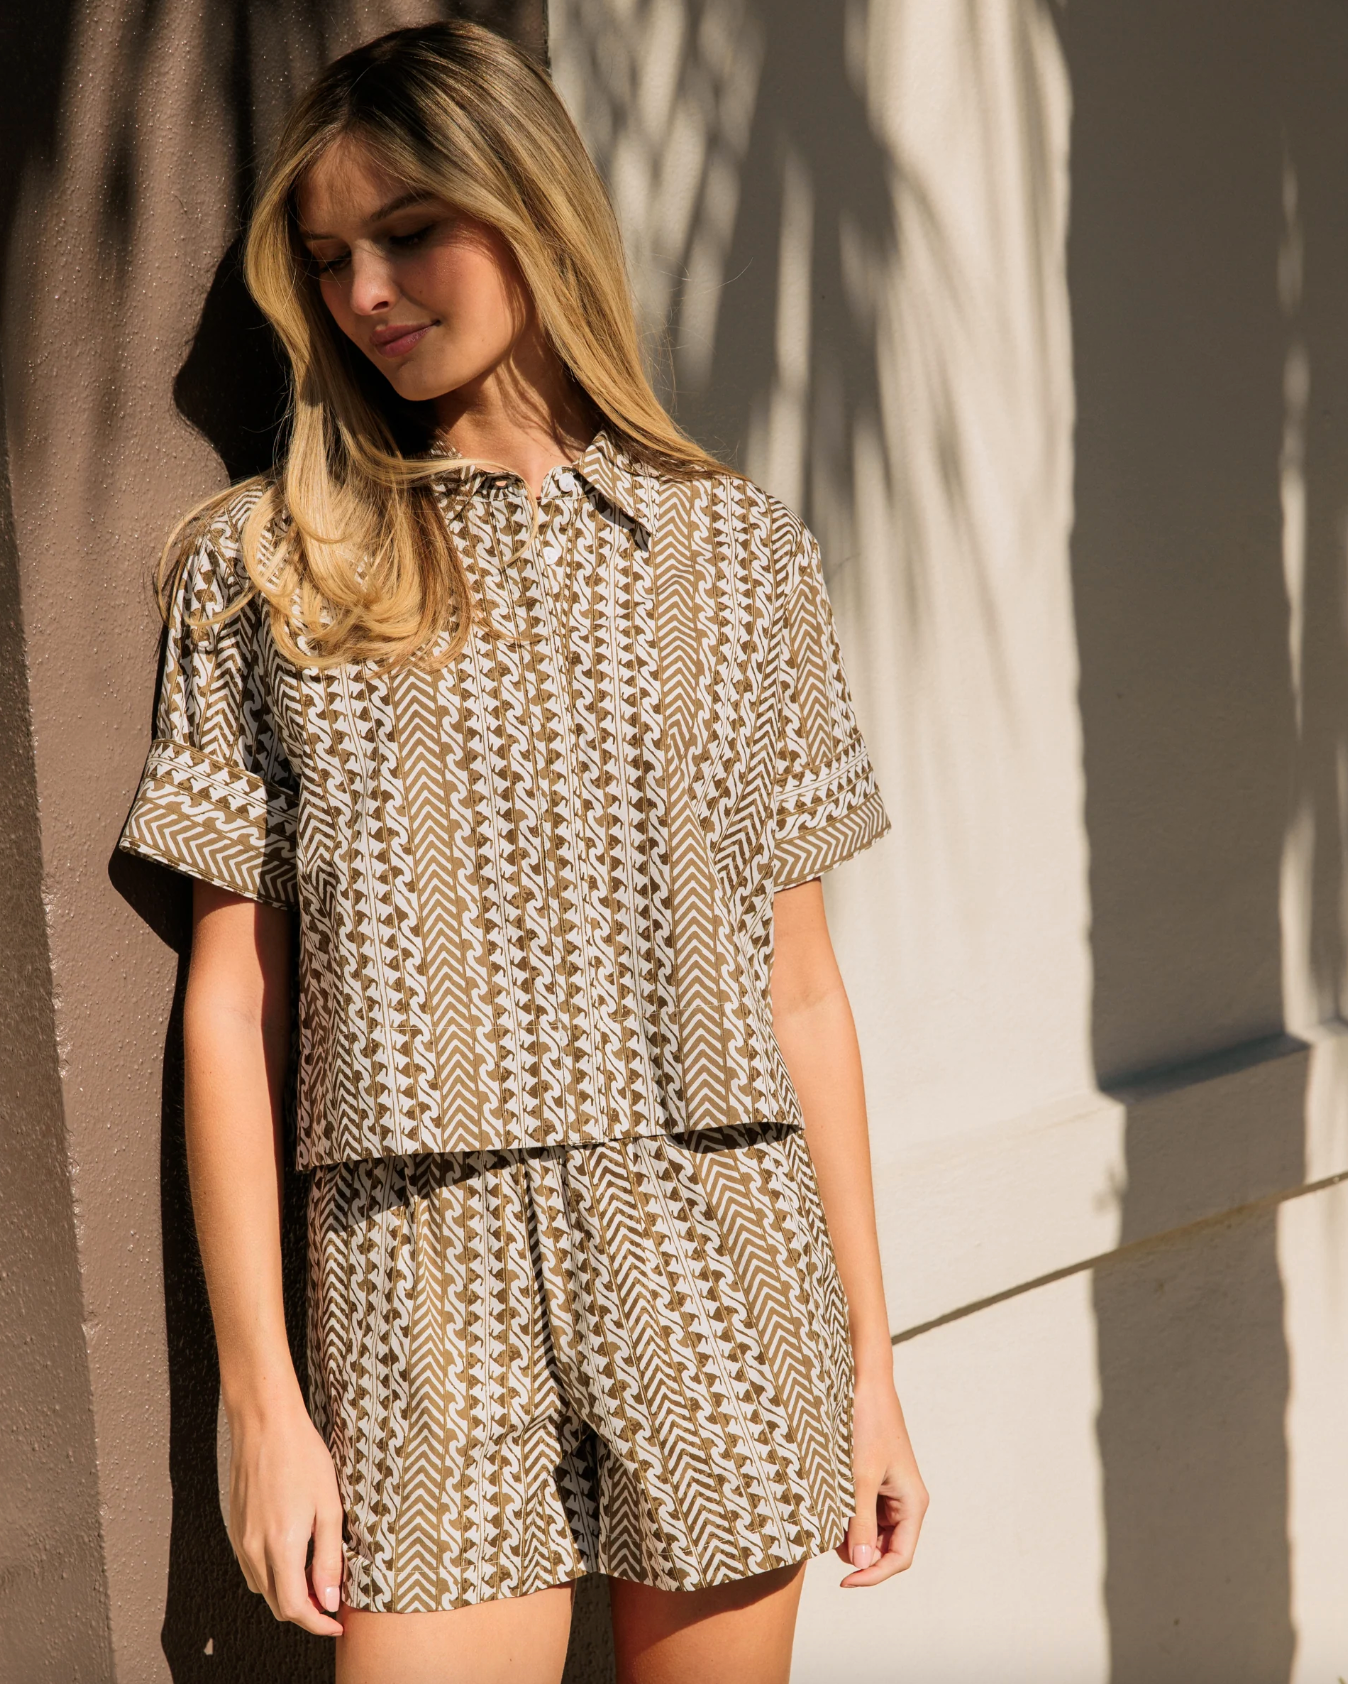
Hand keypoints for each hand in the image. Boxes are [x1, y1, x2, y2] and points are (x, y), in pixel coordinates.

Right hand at [226, 1391, 345, 1634]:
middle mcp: (254, 1549)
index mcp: (281, 1545)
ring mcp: (240, 1540)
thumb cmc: (302, 1457)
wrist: (265, 1424)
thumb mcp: (329, 1506)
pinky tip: (294, 1556)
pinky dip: (273, 1576)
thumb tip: (330, 1599)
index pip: (295, 1608)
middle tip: (333, 1599)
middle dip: (306, 1611)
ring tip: (316, 1576)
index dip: (318, 1623)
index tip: (337, 1623)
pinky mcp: (235, 1529)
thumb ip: (329, 1558)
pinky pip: (252, 1568)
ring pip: (263, 1588)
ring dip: (288, 1594)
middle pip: (277, 1604)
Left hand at [837, 1370, 927, 1585]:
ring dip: (849, 1533)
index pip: (899, 1558)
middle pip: (884, 1549)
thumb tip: (860, 1563)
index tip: (844, 1581)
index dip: (873, 1574)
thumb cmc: (867, 1425)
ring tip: (826, 1517)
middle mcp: (904, 1502)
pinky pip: (861, 1512)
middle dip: (857, 1551)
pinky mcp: (873, 1482)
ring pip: (870, 1532)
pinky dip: (845, 1515)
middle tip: (828, 1539)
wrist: (863, 1384)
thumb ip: (860, 1522)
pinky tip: (828, 1504)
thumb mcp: (860, 1477)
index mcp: (913, 1504)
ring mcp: (889, 1493)